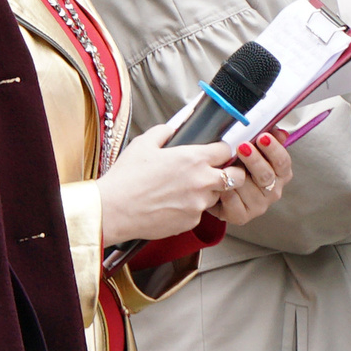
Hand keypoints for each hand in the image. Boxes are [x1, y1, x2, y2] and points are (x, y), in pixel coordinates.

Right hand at [98, 125, 234, 245]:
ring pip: (217, 196)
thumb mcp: (144, 144)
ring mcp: (198, 204)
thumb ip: (164, 131)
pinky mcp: (191, 221)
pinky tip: (171, 204)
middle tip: (217, 172)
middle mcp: (202, 181)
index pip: (226, 150)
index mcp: (194, 159)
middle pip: (235, 176)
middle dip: (231, 173)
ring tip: (183, 190)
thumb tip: (173, 128)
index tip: (217, 153)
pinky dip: (190, 209)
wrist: (114, 209)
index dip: (222, 150)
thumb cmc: (126, 177)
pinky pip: (199, 213)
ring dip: (208, 192)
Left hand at [215, 132, 290, 225]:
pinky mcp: (242, 217)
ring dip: (236, 175)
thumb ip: (266, 139)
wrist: (218, 186)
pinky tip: (220, 185)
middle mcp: (273, 191)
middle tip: (242, 147)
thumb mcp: (251, 149)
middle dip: (254, 160)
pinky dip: (226, 193)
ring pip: (249, 189)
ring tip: (225, 165)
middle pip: (266, 175)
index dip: (274, 149)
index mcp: (280, 173)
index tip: (263, 137)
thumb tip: (280, 132)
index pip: (283, 161)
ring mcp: (259, 206)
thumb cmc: (238, 166)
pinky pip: (233, 203)